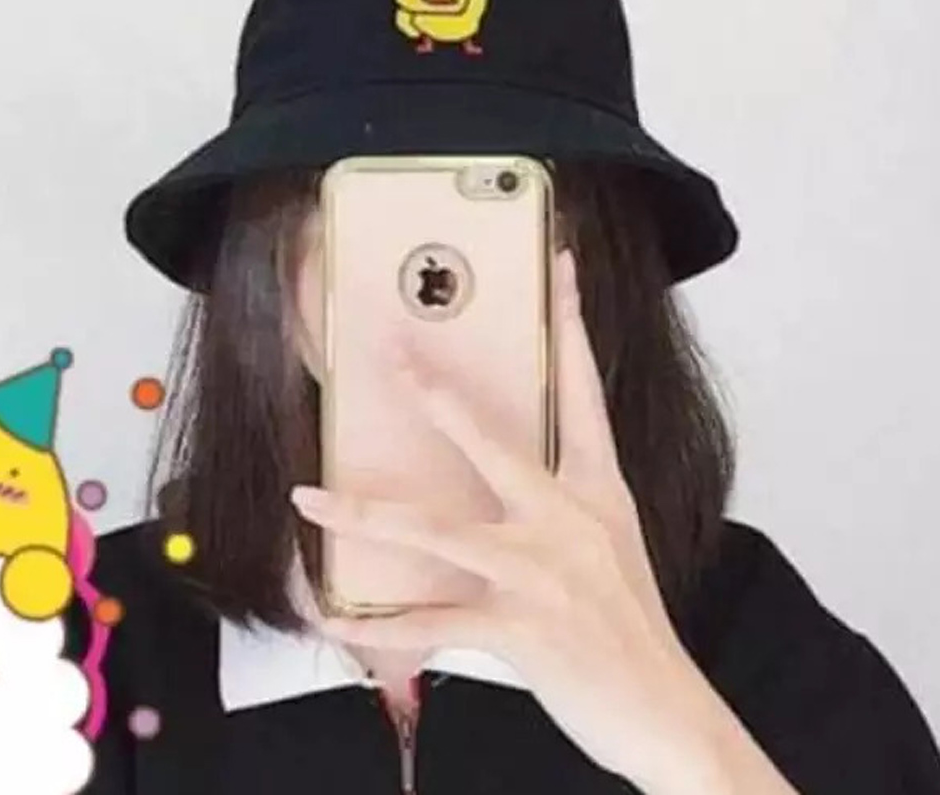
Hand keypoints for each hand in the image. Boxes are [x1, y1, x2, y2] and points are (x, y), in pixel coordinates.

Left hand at [291, 251, 792, 793]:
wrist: (665, 708)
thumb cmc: (631, 620)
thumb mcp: (609, 538)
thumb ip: (560, 498)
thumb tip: (507, 471)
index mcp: (597, 487)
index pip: (582, 388)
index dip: (571, 323)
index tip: (561, 266)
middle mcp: (568, 517)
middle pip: (491, 441)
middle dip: (437, 396)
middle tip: (391, 356)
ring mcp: (543, 571)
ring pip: (436, 528)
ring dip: (363, 513)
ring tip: (308, 494)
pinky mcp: (521, 629)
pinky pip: (430, 620)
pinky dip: (374, 625)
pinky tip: (329, 618)